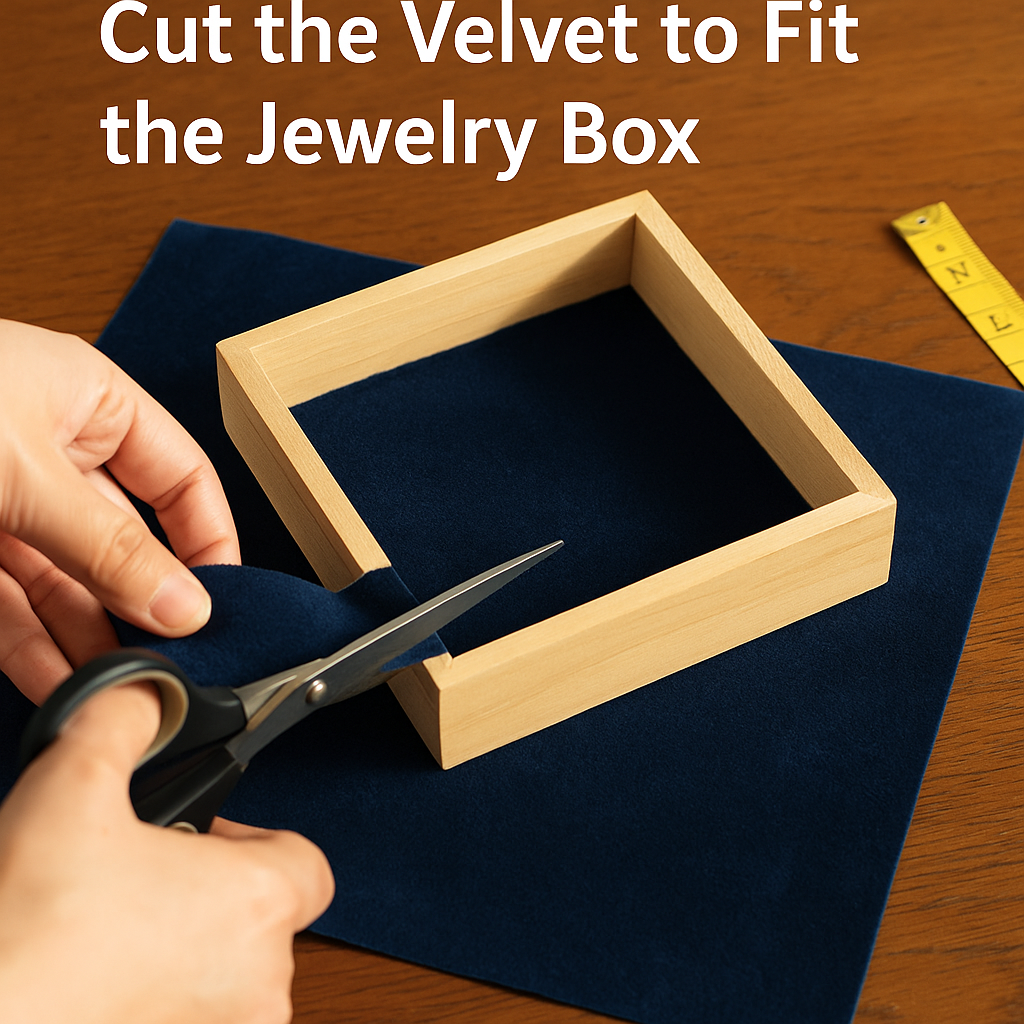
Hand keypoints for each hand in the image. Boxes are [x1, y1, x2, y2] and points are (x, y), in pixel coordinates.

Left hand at [0, 319, 239, 702]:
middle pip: (123, 538)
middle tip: (171, 660)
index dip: (208, 539)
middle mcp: (50, 450)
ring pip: (66, 579)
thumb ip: (110, 547)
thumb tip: (186, 604)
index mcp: (89, 403)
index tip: (218, 603)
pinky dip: (33, 644)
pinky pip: (9, 602)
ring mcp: (0, 499)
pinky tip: (61, 680)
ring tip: (120, 686)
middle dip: (143, 601)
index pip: (180, 477)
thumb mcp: (24, 473)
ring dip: (90, 633)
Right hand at [0, 683, 334, 1023]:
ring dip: (187, 952)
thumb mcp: (71, 784)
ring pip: (230, 978)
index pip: (305, 859)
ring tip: (115, 933)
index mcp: (258, 904)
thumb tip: (146, 696)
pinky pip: (197, 1020)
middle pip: (265, 917)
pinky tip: (104, 981)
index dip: (252, 837)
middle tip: (143, 881)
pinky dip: (164, 1003)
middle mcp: (260, 985)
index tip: (197, 835)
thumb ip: (123, 717)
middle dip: (210, 892)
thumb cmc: (25, 933)